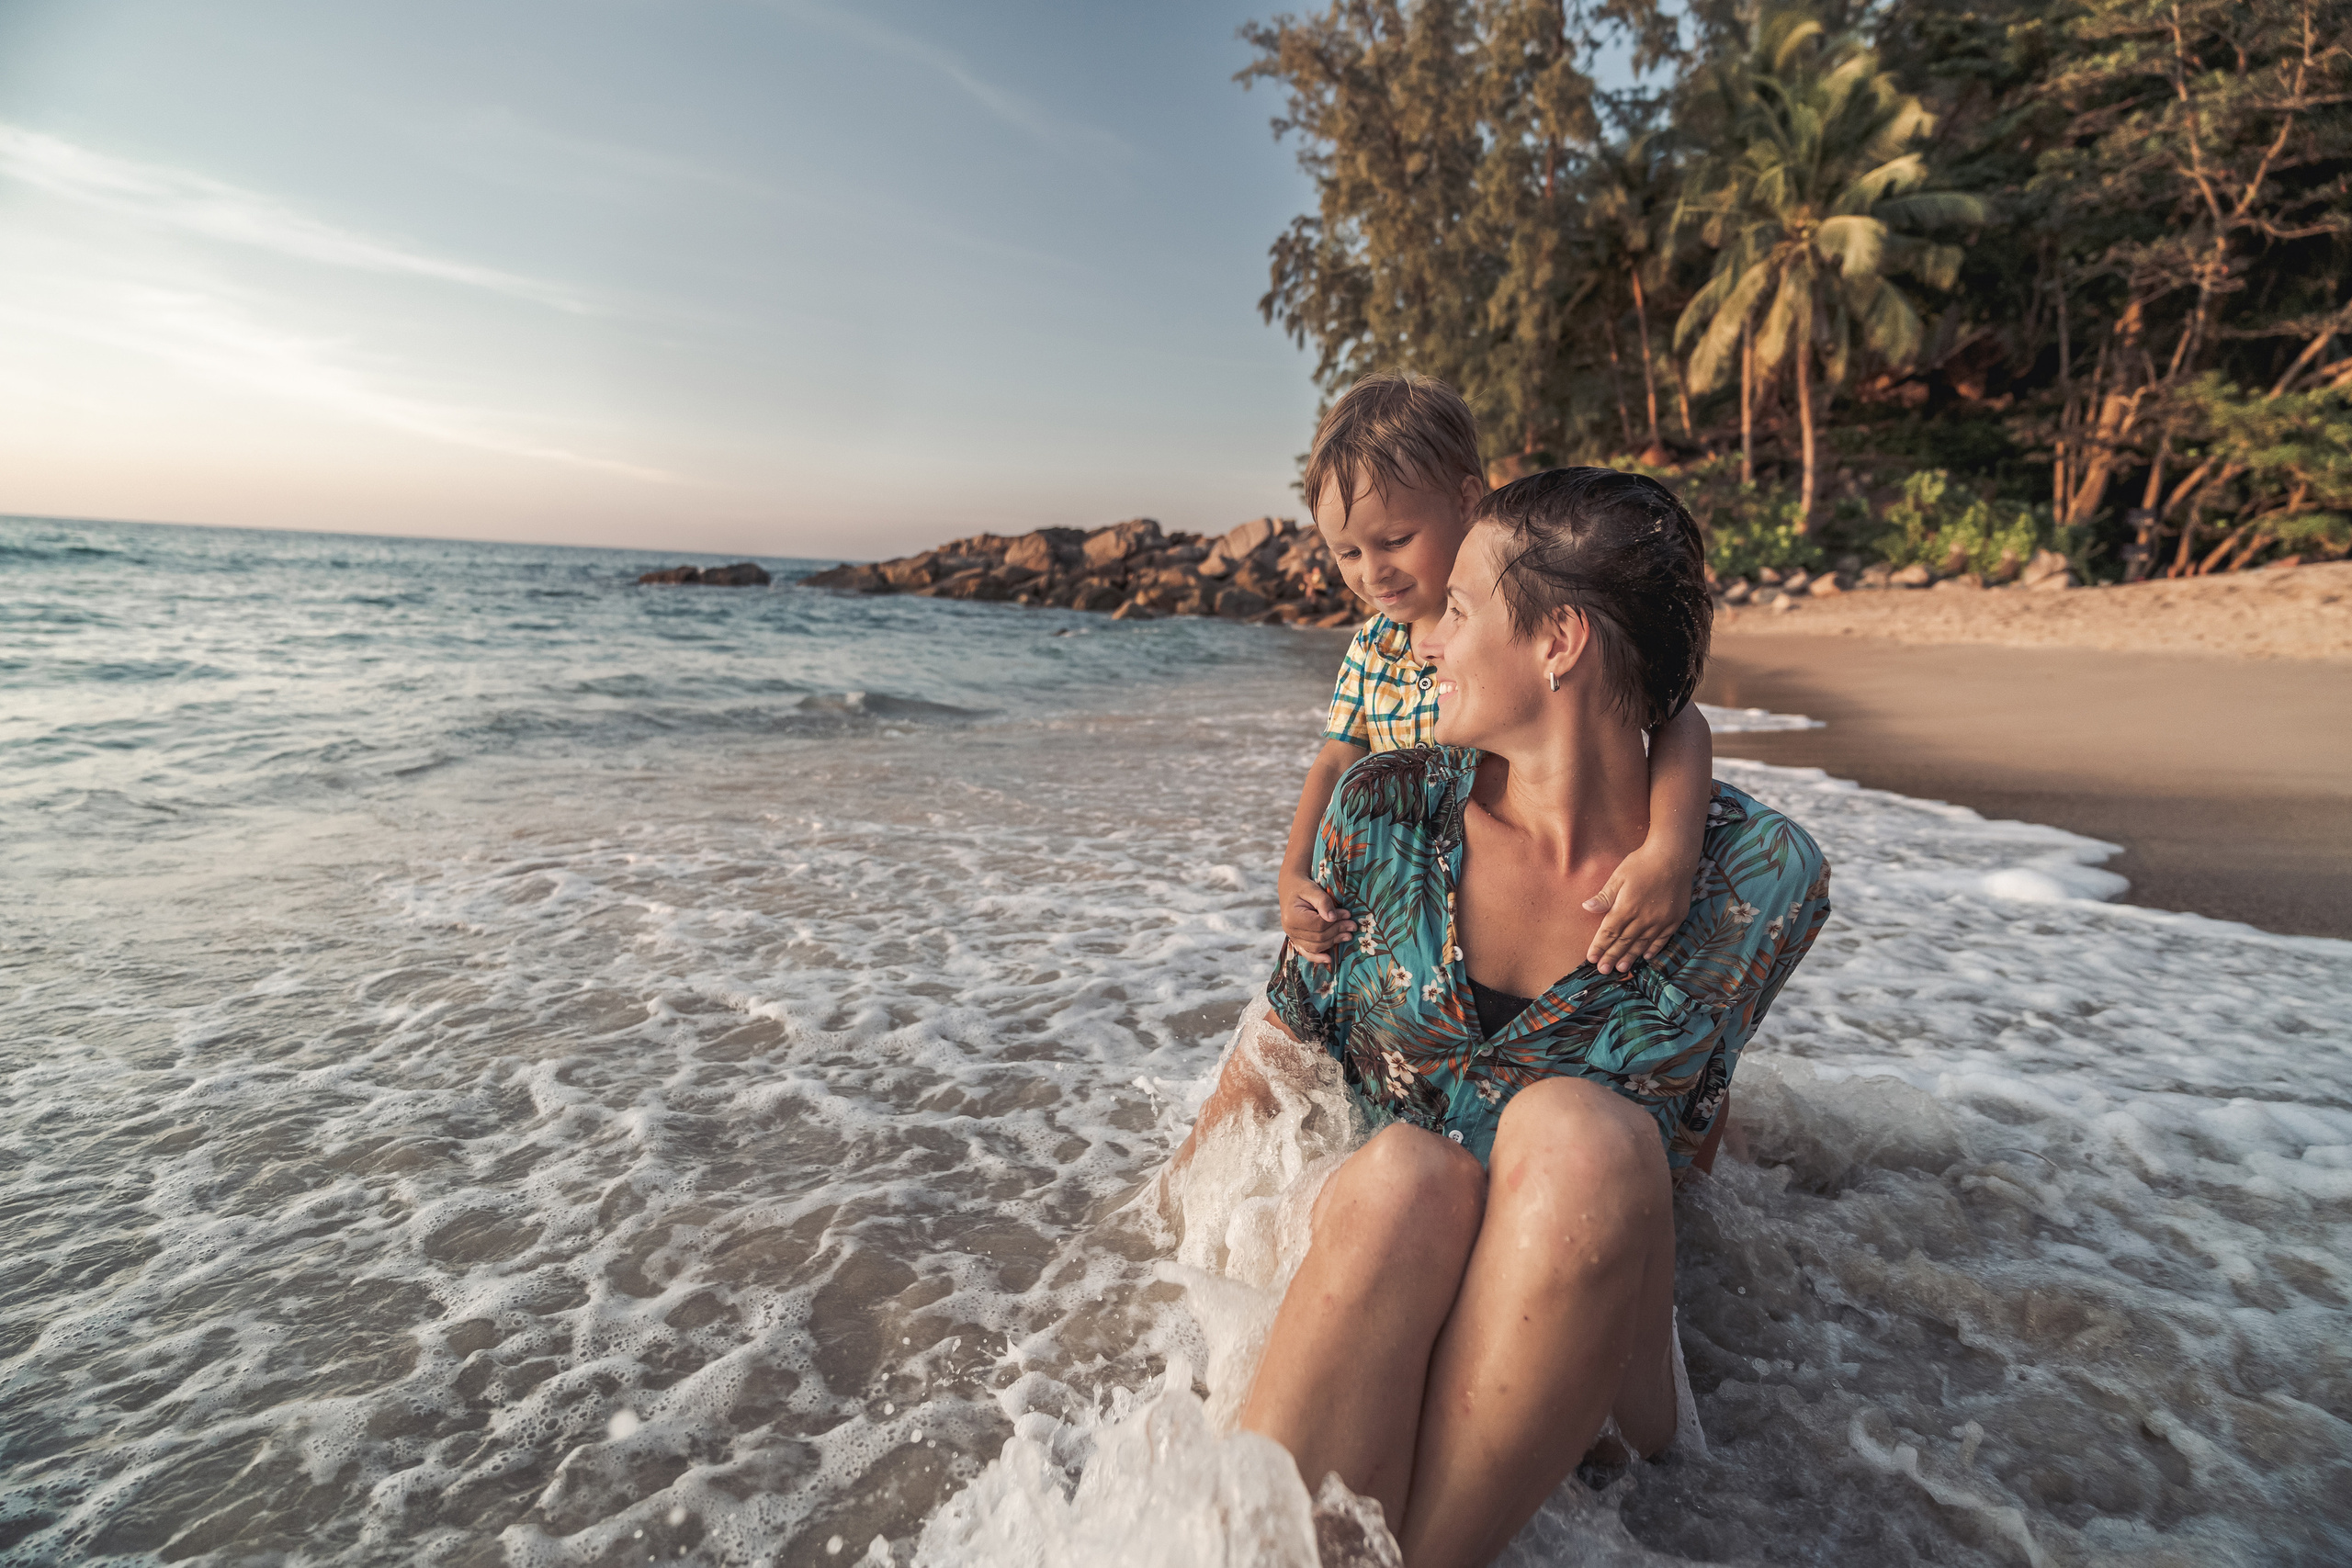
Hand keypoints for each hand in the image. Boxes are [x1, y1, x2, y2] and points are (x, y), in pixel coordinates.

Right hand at [1280, 870, 1356, 966]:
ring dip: (1334, 941)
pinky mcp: (1297, 940)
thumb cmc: (1302, 886)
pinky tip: (1329, 959)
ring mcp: (1293, 936)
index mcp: (1292, 917)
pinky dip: (1317, 958)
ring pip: (1316, 946)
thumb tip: (1333, 918)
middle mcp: (1290, 930)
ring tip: (1348, 935)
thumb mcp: (1312, 889)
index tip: (1348, 914)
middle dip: (1338, 931)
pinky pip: (1307, 952)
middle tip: (1352, 925)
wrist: (1290, 888)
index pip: (1318, 924)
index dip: (1336, 921)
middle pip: (1319, 937)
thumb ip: (1323, 902)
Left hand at [1583, 841, 1696, 973]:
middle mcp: (1643, 918)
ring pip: (1642, 944)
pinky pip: (1662, 939)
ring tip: (1621, 968)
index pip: (1609, 932)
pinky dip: (1653, 949)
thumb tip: (1586, 908)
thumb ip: (1605, 896)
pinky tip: (1646, 956)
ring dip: (1630, 957)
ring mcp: (1660, 920)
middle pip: (1624, 942)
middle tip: (1603, 970)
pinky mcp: (1674, 919)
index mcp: (1626, 908)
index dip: (1599, 946)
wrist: (1674, 856)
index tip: (1591, 958)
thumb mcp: (1619, 876)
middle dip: (1612, 956)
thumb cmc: (1642, 863)